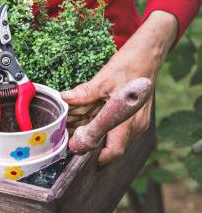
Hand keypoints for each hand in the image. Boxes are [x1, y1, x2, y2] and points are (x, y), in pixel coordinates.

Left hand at [61, 10, 177, 163]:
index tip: (77, 149)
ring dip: (98, 138)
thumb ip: (85, 93)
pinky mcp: (136, 119)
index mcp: (129, 121)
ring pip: (115, 140)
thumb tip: (65, 98)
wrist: (147, 56)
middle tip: (73, 139)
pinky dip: (105, 129)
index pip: (113, 151)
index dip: (95, 156)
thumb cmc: (129, 66)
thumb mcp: (103, 79)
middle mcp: (136, 126)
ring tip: (79, 129)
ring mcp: (137, 123)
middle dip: (92, 146)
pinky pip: (119, 131)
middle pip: (112, 148)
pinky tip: (92, 120)